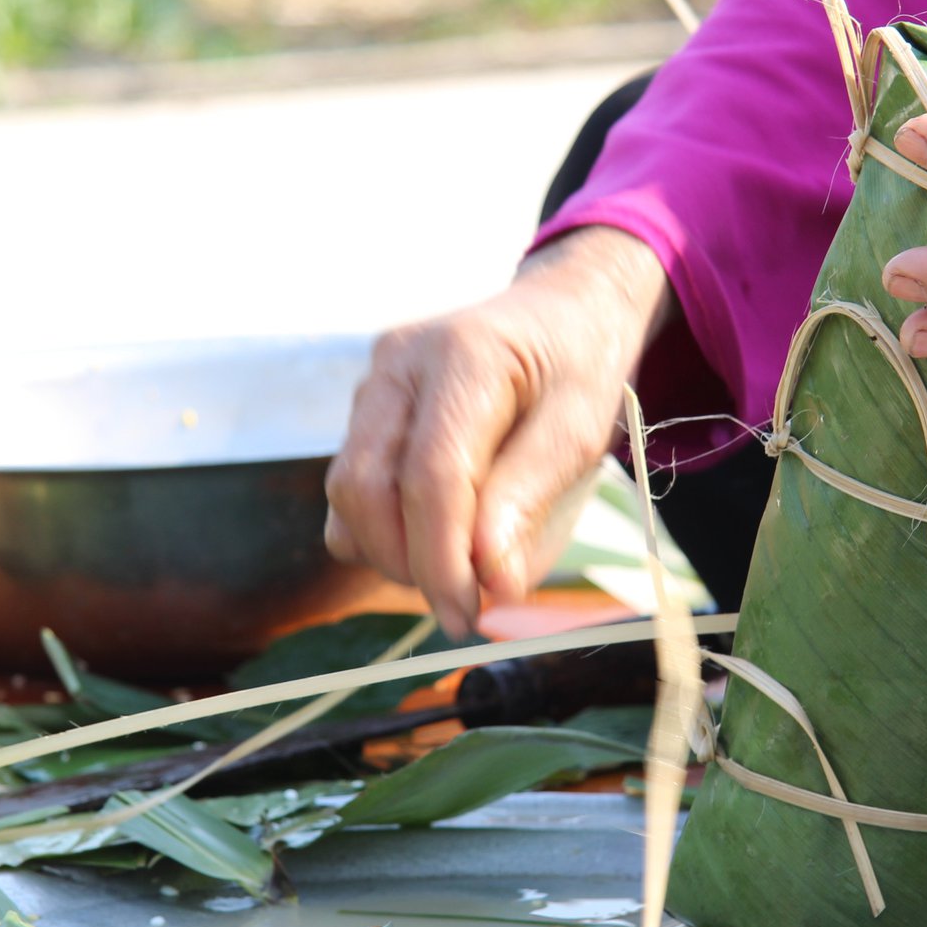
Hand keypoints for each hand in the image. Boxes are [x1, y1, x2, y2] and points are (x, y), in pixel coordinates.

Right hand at [324, 226, 674, 636]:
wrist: (560, 311)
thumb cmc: (577, 367)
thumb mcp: (580, 429)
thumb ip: (528, 498)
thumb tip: (491, 583)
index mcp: (461, 355)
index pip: (431, 476)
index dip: (442, 559)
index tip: (469, 615)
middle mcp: (398, 363)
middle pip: (366, 488)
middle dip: (408, 563)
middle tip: (465, 605)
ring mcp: (372, 383)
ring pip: (347, 494)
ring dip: (391, 551)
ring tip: (456, 569)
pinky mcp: (365, 409)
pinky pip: (350, 488)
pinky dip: (381, 529)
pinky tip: (434, 537)